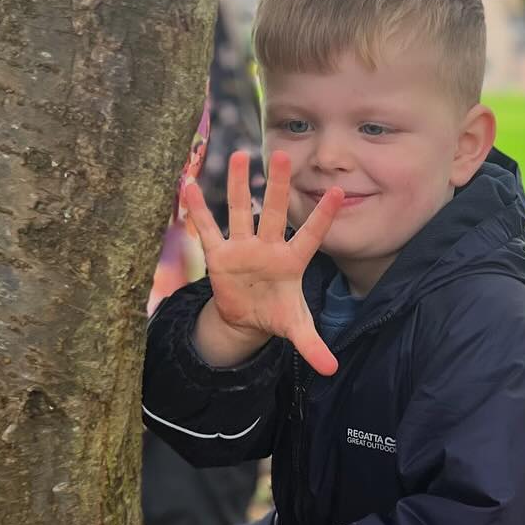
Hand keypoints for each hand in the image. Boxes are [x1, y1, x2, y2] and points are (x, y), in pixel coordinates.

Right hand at [180, 149, 342, 376]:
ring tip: (239, 155)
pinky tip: (188, 184)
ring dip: (238, 186)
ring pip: (240, 211)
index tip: (337, 193)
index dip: (322, 217)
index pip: (311, 236)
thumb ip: (313, 346)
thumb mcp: (296, 330)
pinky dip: (197, 210)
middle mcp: (268, 248)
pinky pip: (207, 230)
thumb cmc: (277, 314)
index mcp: (292, 262)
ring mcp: (243, 248)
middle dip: (278, 187)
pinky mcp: (219, 256)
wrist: (248, 317)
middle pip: (274, 213)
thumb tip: (332, 370)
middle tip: (282, 155)